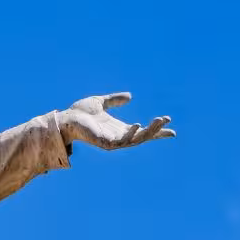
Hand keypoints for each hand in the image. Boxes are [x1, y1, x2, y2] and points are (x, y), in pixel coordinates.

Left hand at [60, 93, 175, 150]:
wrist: (66, 118)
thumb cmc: (81, 112)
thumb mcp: (101, 102)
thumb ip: (115, 100)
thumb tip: (130, 96)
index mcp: (120, 129)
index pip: (143, 131)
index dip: (157, 131)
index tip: (172, 131)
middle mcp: (119, 137)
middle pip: (144, 136)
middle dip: (157, 130)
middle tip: (168, 120)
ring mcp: (113, 141)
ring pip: (136, 139)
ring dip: (149, 131)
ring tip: (160, 120)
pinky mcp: (106, 143)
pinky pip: (122, 140)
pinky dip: (131, 133)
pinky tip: (138, 125)